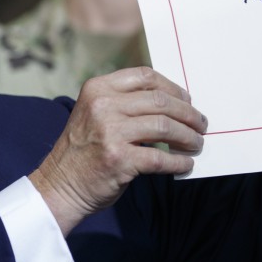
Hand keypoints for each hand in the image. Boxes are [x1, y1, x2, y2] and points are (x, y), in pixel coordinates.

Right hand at [30, 67, 206, 235]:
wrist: (60, 185)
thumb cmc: (83, 150)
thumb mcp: (94, 113)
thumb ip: (123, 103)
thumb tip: (172, 103)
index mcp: (97, 88)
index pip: (145, 76)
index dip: (172, 87)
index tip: (186, 100)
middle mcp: (103, 106)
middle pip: (161, 101)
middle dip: (188, 114)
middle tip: (200, 124)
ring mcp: (110, 132)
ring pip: (165, 127)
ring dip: (188, 137)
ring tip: (196, 143)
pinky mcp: (119, 159)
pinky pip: (161, 158)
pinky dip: (179, 162)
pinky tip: (185, 164)